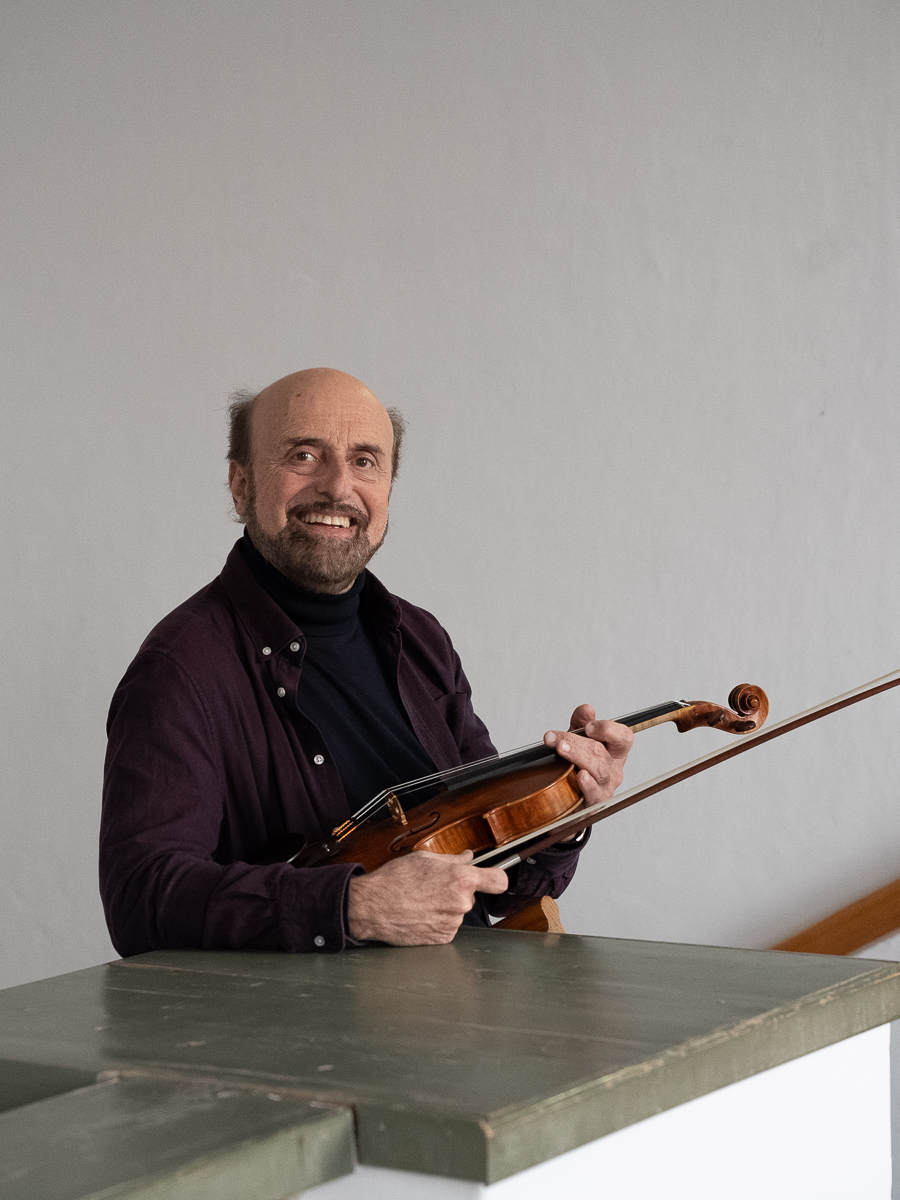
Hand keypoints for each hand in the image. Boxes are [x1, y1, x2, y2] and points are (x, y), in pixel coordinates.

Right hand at [346, 850, 507, 944]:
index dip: (496, 878)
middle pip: (471, 896)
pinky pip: (447, 926)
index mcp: (461, 879)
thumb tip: (468, 857)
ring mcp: (452, 923)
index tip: (492, 878)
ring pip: (457, 911)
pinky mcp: (442, 938)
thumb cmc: (394, 880)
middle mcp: (460, 903)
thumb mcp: (424, 858)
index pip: (499, 881)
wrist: (372, 906)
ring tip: (422, 900)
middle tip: (434, 886)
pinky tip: (420, 913)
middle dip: (457, 891)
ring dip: (445, 906)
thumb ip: (453, 859)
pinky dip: (437, 920)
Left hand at [543, 704, 633, 807]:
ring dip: (578, 756)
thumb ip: (581, 723)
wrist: (567, 795)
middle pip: (601, 751)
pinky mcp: (596, 801)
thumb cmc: (577, 764)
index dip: (608, 730)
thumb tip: (587, 709)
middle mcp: (615, 768)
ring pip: (597, 769)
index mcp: (616, 751)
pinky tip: (580, 777)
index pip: (624, 737)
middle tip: (556, 738)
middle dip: (576, 741)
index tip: (588, 726)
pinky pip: (595, 792)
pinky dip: (588, 784)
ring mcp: (607, 786)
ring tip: (561, 749)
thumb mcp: (578, 739)